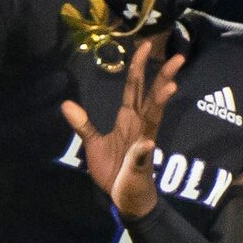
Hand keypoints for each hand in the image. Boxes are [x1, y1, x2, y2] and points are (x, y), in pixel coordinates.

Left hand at [62, 38, 185, 217]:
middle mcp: (141, 126)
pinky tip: (148, 142)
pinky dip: (144, 149)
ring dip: (160, 103)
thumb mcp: (93, 144)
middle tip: (177, 57)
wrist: (123, 197)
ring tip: (170, 86)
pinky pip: (143, 155)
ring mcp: (144, 144)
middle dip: (163, 76)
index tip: (143, 46)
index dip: (138, 67)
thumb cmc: (112, 169)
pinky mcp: (142, 164)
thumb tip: (66, 104)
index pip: (135, 87)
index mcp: (129, 118)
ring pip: (154, 119)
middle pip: (153, 96)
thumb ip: (83, 124)